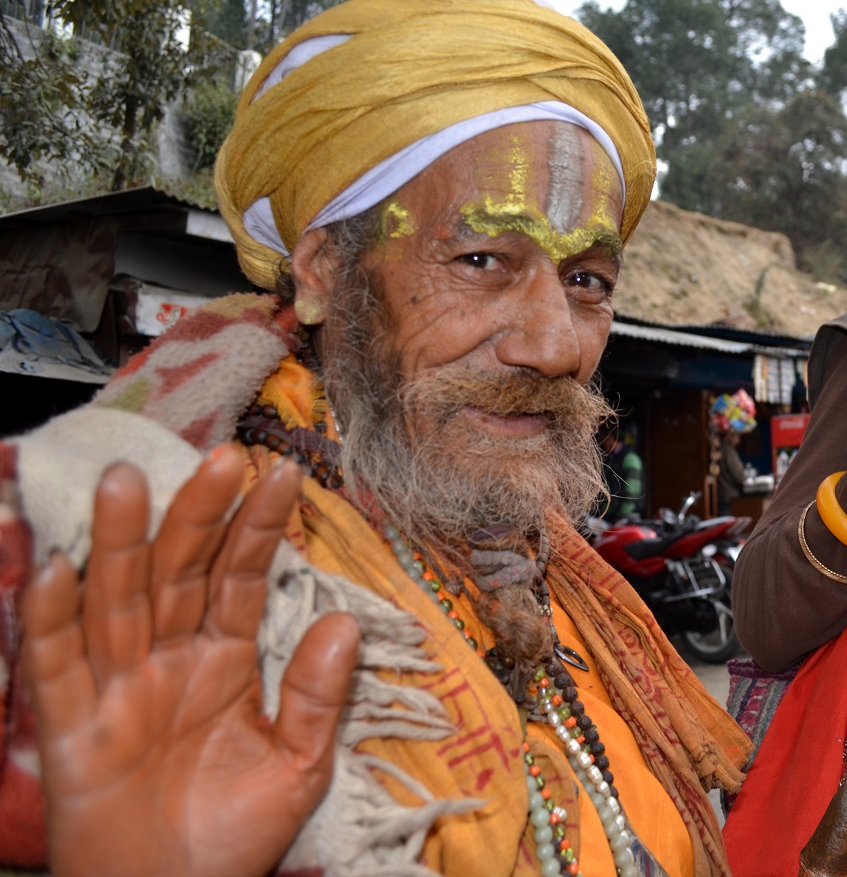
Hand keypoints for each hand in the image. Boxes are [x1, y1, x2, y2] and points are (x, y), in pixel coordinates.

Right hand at [21, 450, 360, 876]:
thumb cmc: (234, 837)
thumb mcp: (296, 765)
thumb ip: (315, 694)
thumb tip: (346, 621)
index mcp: (224, 661)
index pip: (241, 579)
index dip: (258, 528)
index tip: (283, 475)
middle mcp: (168, 661)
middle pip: (179, 574)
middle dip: (197, 516)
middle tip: (218, 457)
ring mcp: (117, 689)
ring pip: (115, 601)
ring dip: (120, 543)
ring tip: (127, 481)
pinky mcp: (70, 729)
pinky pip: (54, 668)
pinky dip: (51, 620)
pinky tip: (59, 569)